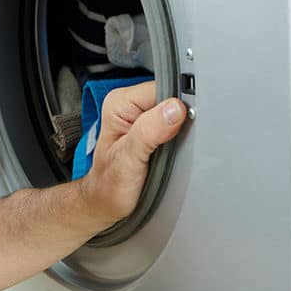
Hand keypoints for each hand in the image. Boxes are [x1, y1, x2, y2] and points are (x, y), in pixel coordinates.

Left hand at [80, 80, 186, 225]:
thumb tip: (174, 109)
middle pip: (172, 97)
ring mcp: (143, 116)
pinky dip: (182, 135)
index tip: (182, 127)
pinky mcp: (153, 127)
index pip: (162, 89)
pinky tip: (174, 149)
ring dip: (183, 129)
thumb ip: (148, 132)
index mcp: (119, 103)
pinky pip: (177, 122)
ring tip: (171, 150)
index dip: (178, 106)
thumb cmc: (110, 184)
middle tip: (174, 144)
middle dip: (182, 118)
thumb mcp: (128, 160)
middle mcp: (130, 105)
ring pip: (177, 110)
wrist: (107, 201)